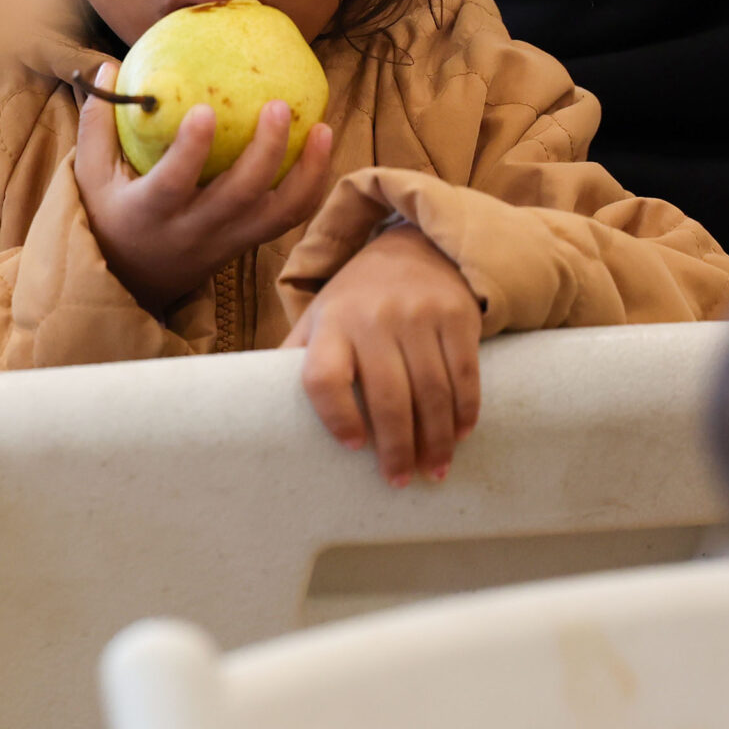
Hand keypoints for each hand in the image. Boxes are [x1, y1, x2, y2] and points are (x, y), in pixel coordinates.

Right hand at [74, 62, 334, 316]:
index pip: (173, 184)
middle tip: (279, 105)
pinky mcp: (247, 242)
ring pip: (278, 213)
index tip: (205, 109)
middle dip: (265, 151)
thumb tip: (109, 68)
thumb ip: (97, 124)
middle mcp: (193, 230)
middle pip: (240, 196)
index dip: (191, 150)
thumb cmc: (109, 216)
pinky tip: (321, 148)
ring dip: (307, 172)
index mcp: (150, 212)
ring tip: (321, 128)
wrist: (132, 280)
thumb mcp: (91, 175)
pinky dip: (312, 185)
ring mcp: (226, 239)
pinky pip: (290, 217)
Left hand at [288, 223, 482, 485]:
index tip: (352, 446)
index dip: (335, 416)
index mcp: (330, 324)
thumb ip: (298, 359)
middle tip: (399, 480)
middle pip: (387, 396)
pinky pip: (464, 375)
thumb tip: (264, 411)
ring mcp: (418, 315)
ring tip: (433, 470)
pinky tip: (459, 435)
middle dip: (396, 447)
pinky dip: (464, 411)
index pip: (323, 377)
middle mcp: (373, 318)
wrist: (414, 248)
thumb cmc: (356, 300)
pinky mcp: (456, 316)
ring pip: (431, 392)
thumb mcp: (319, 319)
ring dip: (434, 440)